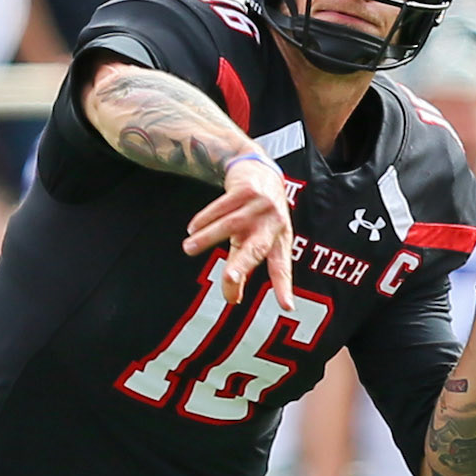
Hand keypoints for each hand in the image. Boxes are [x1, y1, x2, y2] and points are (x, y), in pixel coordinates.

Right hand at [183, 154, 294, 310]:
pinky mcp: (246, 190)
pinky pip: (221, 207)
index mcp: (280, 240)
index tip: (286, 307)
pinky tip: (192, 228)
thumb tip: (232, 299)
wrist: (259, 168)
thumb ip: (243, 267)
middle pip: (257, 247)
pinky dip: (205, 218)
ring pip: (231, 225)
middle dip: (242, 264)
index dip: (283, 287)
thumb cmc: (258, 214)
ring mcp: (260, 205)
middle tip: (229, 279)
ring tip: (188, 249)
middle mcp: (273, 223)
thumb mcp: (255, 239)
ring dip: (208, 237)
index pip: (281, 267)